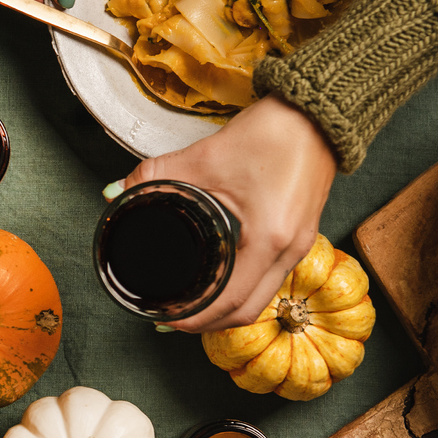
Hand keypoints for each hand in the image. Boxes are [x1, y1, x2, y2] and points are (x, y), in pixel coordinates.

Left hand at [122, 94, 339, 331]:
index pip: (230, 302)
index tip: (165, 317)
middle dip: (207, 323)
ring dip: (226, 309)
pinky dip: (243, 290)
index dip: (195, 318)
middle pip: (247, 313)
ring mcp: (301, 246)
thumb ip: (157, 176)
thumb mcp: (205, 156)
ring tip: (191, 305)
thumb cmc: (273, 133)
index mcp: (270, 238)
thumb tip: (120, 192)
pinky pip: (270, 280)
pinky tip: (221, 282)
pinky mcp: (301, 237)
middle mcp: (290, 250)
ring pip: (260, 300)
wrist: (317, 114)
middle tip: (171, 317)